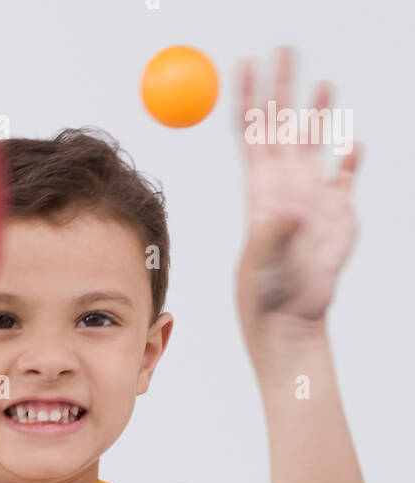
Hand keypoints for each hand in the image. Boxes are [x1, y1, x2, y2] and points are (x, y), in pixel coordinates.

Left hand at [235, 46, 362, 348]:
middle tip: (285, 49)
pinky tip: (353, 146)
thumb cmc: (264, 293)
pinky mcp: (339, 213)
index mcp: (259, 189)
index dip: (247, 96)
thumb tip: (288, 210)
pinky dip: (352, 159)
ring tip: (322, 84)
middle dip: (284, 86)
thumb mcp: (261, 262)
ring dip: (320, 113)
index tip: (244, 64)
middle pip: (284, 124)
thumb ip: (272, 234)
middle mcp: (285, 185)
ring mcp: (313, 196)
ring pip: (317, 143)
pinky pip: (347, 177)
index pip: (251, 132)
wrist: (289, 318)